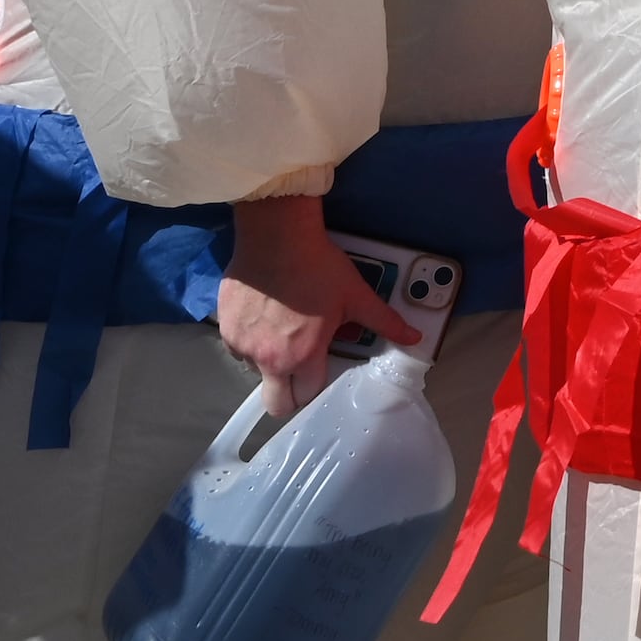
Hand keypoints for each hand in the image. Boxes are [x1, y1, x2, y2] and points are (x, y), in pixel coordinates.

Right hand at [216, 195, 416, 417]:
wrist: (276, 235)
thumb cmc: (318, 266)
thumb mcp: (356, 295)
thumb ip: (385, 322)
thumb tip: (416, 338)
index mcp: (302, 355)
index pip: (307, 397)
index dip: (316, 388)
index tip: (321, 373)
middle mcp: (268, 358)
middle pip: (275, 404)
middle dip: (288, 396)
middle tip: (299, 371)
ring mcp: (242, 345)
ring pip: (256, 371)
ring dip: (269, 361)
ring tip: (283, 331)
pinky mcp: (224, 328)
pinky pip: (238, 348)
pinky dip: (251, 340)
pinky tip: (264, 317)